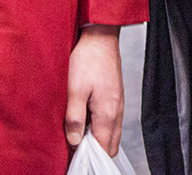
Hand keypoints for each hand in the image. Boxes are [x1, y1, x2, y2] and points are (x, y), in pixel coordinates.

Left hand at [65, 24, 123, 156]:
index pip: (102, 149)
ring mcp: (118, 103)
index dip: (87, 156)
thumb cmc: (88, 58)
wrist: (101, 35)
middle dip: (93, 150)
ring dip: (96, 137)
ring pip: (111, 133)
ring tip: (77, 131)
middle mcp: (117, 112)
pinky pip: (111, 120)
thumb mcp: (75, 88)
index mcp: (108, 114)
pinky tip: (86, 116)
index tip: (73, 156)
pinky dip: (100, 126)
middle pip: (109, 145)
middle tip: (74, 146)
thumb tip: (74, 141)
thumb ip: (75, 118)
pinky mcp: (115, 95)